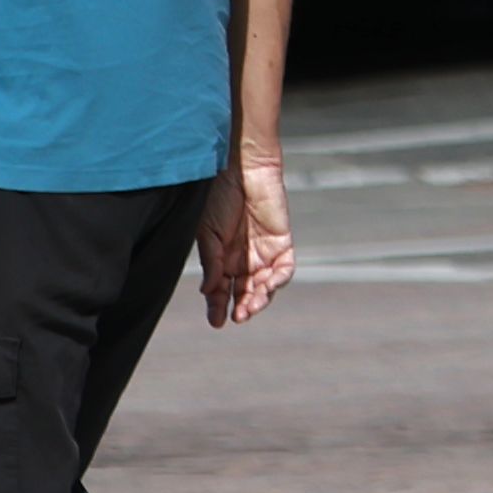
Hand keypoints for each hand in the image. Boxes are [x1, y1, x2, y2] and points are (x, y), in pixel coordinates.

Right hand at [201, 149, 294, 327]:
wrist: (240, 169)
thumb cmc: (217, 197)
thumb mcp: (207, 233)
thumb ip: (211, 262)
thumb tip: (208, 292)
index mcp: (220, 259)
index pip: (220, 290)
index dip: (218, 307)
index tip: (217, 322)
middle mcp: (242, 260)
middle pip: (244, 292)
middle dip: (242, 306)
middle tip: (238, 315)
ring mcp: (263, 252)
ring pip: (265, 285)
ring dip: (259, 298)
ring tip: (250, 305)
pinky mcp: (282, 242)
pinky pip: (285, 268)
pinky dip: (278, 280)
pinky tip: (267, 286)